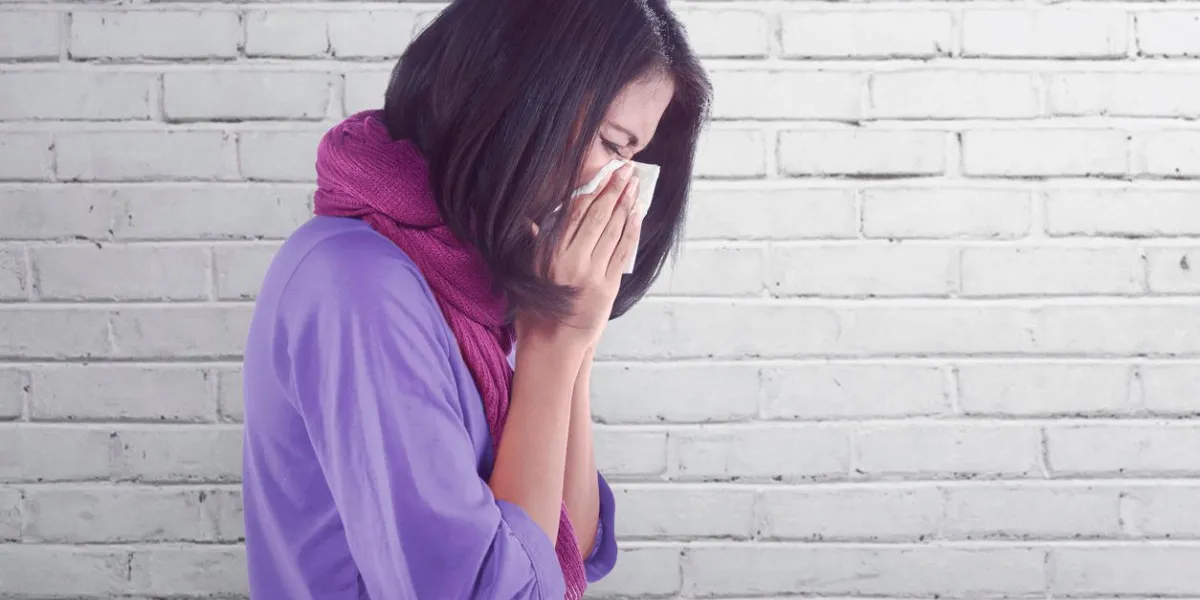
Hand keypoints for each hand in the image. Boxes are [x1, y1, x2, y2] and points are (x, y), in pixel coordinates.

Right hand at [518, 163, 642, 349]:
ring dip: (626, 205)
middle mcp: (572, 261)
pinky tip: (637, 214)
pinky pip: (622, 253)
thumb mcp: (528, 272)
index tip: (603, 172)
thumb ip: (534, 244)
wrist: (552, 345)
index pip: (575, 213)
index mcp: (550, 253)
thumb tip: (530, 220)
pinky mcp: (608, 287)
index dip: (592, 189)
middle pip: (597, 217)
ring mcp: (592, 274)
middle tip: (627, 170)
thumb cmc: (536, 308)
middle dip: (614, 190)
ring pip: (612, 231)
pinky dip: (631, 231)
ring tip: (635, 184)